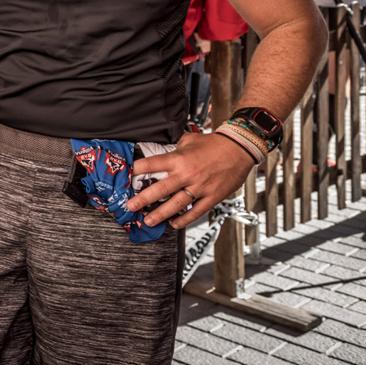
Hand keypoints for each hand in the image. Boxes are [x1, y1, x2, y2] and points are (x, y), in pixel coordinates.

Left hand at [126, 132, 254, 228]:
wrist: (239, 149)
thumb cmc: (213, 143)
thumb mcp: (188, 140)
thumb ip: (174, 147)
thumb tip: (161, 149)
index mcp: (179, 159)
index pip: (152, 164)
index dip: (137, 170)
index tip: (126, 176)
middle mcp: (187, 174)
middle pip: (160, 189)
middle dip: (142, 199)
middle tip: (129, 206)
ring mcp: (199, 187)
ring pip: (176, 204)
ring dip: (161, 214)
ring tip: (148, 221)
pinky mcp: (212, 197)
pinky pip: (196, 211)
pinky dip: (185, 219)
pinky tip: (174, 224)